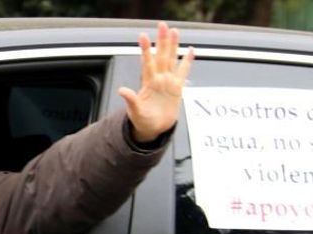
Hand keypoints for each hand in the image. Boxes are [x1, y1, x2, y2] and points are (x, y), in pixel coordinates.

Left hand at [118, 22, 194, 142]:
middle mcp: (158, 79)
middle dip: (162, 41)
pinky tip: (190, 50)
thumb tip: (122, 90)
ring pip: (171, 60)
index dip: (145, 50)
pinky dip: (187, 61)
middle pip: (161, 56)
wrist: (153, 129)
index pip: (147, 63)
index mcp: (148, 84)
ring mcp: (168, 82)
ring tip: (175, 31)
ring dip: (173, 46)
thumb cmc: (142, 120)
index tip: (142, 36)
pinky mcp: (177, 88)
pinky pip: (183, 72)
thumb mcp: (135, 111)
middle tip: (162, 25)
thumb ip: (130, 100)